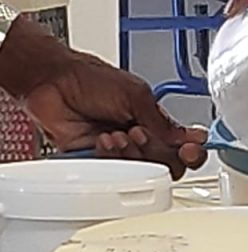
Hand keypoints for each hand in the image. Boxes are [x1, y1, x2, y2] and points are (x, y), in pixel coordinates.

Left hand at [24, 53, 206, 180]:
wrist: (51, 83)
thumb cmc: (89, 79)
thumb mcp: (136, 94)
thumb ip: (162, 121)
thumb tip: (187, 138)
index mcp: (155, 121)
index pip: (184, 145)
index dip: (192, 152)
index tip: (191, 150)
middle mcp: (140, 138)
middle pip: (167, 163)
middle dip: (157, 151)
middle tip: (142, 135)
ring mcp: (120, 151)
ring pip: (141, 170)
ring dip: (131, 153)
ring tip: (118, 133)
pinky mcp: (97, 161)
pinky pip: (114, 172)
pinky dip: (111, 156)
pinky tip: (104, 140)